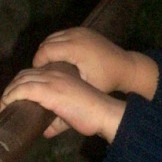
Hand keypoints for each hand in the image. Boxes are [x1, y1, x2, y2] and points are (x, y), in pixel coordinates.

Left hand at [1, 63, 125, 141]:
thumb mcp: (72, 116)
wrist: (105, 113)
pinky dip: (11, 96)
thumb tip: (45, 132)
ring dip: (8, 92)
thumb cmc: (94, 116)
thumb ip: (57, 122)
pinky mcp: (49, 90)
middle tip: (5, 102)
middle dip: (12, 87)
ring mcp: (52, 81)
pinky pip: (23, 89)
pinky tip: (6, 103)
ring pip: (21, 80)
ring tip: (2, 105)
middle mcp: (55, 74)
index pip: (34, 74)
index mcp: (62, 76)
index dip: (21, 83)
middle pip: (24, 74)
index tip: (14, 97)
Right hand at [33, 27, 158, 98]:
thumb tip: (46, 132)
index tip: (33, 76)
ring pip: (53, 37)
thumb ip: (68, 107)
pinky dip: (56, 45)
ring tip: (44, 68)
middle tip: (35, 74)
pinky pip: (62, 35)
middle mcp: (76, 36)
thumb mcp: (87, 93)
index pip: (45, 52)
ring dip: (47, 51)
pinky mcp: (84, 29)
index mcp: (75, 49)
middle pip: (46, 43)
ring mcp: (80, 30)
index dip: (37, 63)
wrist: (128, 66)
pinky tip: (57, 60)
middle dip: (40, 57)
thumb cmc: (108, 82)